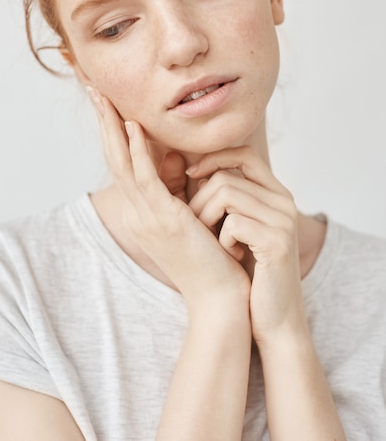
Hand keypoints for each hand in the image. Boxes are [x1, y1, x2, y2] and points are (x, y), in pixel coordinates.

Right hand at [87, 88, 249, 312]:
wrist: (220, 298)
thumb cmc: (211, 258)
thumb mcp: (189, 217)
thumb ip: (178, 189)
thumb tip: (175, 159)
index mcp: (143, 211)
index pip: (123, 163)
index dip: (112, 131)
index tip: (107, 102)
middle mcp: (138, 212)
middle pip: (114, 157)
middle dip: (103, 122)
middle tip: (92, 88)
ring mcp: (147, 217)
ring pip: (123, 163)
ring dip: (112, 128)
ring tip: (103, 97)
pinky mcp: (164, 219)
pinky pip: (145, 178)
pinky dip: (138, 151)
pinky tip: (132, 126)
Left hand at [187, 146, 306, 344]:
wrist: (273, 318)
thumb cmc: (246, 271)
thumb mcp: (231, 228)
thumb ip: (218, 198)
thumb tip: (189, 169)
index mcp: (275, 194)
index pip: (244, 154)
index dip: (214, 158)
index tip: (191, 174)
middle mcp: (284, 201)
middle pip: (226, 177)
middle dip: (200, 201)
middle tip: (199, 229)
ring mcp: (284, 220)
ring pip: (226, 195)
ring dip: (207, 220)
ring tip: (214, 243)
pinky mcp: (278, 242)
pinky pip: (233, 223)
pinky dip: (222, 240)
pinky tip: (232, 257)